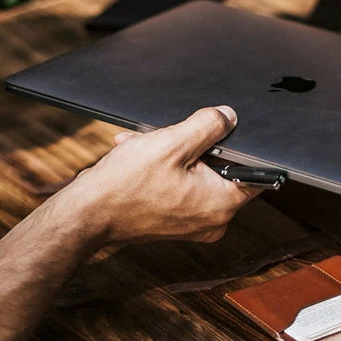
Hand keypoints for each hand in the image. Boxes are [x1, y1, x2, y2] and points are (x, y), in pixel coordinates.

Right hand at [63, 106, 256, 244]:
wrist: (86, 215)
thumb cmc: (126, 184)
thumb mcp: (172, 143)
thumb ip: (208, 126)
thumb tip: (230, 116)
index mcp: (222, 204)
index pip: (254, 171)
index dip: (238, 144)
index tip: (220, 130)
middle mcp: (213, 220)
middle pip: (218, 168)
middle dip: (191, 145)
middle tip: (167, 136)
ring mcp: (192, 224)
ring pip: (194, 174)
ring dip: (171, 154)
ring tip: (143, 146)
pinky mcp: (174, 222)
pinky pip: (179, 187)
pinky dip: (161, 170)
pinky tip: (137, 156)